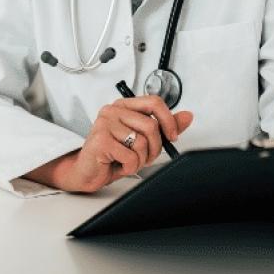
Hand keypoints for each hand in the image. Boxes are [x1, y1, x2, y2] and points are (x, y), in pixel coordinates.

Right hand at [38, 96, 193, 193]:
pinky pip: (131, 156)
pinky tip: (119, 165)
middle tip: (146, 157)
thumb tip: (187, 116)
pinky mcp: (100, 140)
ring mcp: (104, 124)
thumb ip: (163, 126)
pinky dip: (130, 167)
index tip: (172, 136)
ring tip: (129, 160)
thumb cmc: (112, 154)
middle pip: (151, 126)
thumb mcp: (141, 139)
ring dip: (141, 159)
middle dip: (155, 148)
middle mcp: (112, 110)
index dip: (168, 120)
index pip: (154, 102)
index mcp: (123, 105)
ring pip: (142, 142)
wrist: (87, 171)